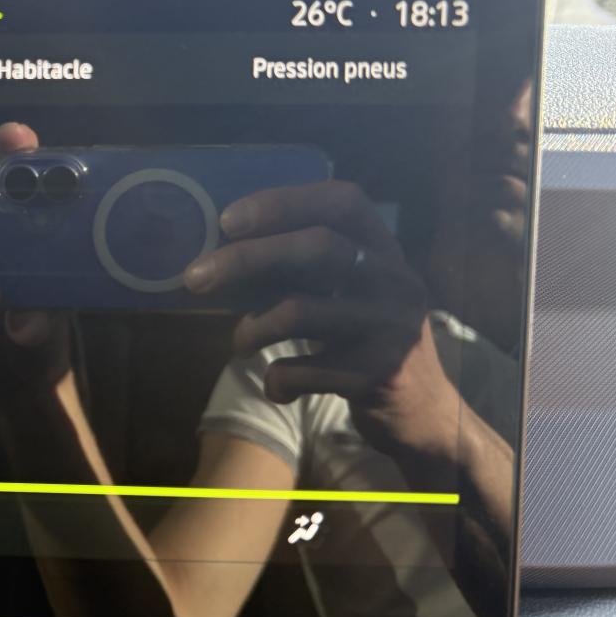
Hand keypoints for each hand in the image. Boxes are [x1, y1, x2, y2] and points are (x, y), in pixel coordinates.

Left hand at [184, 180, 460, 460]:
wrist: (421, 415)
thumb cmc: (363, 342)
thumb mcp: (346, 294)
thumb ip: (304, 270)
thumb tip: (221, 252)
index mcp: (385, 250)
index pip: (343, 201)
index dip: (284, 202)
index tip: (228, 219)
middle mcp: (396, 280)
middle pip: (318, 247)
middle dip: (246, 258)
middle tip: (194, 278)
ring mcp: (392, 327)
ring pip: (301, 310)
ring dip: (251, 329)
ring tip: (240, 344)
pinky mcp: (380, 374)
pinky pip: (305, 370)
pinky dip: (276, 379)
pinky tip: (276, 388)